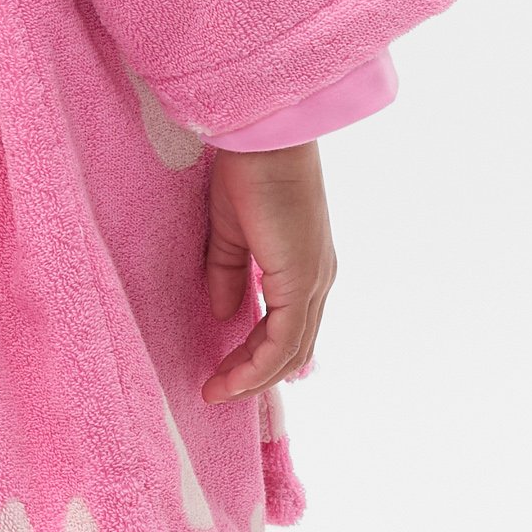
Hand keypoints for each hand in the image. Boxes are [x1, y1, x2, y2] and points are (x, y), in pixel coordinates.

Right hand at [200, 142, 334, 402]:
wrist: (263, 138)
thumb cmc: (247, 169)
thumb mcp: (231, 231)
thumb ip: (229, 272)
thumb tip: (227, 312)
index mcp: (303, 267)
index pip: (287, 328)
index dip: (255, 356)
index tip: (220, 373)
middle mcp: (316, 280)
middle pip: (292, 348)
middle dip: (253, 375)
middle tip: (215, 391)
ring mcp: (312, 282)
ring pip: (290, 352)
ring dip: (252, 379)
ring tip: (216, 392)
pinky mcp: (301, 281)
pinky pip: (282, 341)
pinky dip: (257, 367)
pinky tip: (231, 380)